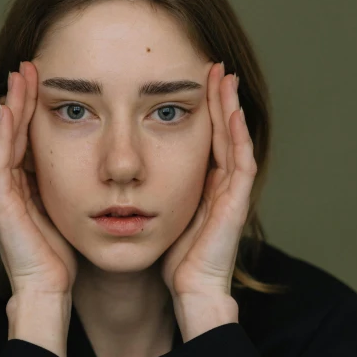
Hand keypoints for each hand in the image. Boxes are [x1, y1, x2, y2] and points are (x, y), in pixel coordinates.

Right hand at [0, 61, 77, 299]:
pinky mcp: (0, 203)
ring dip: (11, 107)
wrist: (49, 290)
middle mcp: (9, 185)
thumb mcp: (73, 212)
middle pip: (13, 132)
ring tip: (19, 77)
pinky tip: (9, 110)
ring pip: (4, 140)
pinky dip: (4, 135)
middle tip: (30, 66)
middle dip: (21, 98)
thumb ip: (77, 187)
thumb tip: (107, 165)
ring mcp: (1, 192)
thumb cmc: (63, 257)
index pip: (28, 137)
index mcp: (26, 185)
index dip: (34, 108)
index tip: (48, 79)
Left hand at [160, 62, 256, 299]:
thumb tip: (115, 168)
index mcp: (202, 183)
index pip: (204, 136)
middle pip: (222, 131)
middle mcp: (221, 183)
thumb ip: (146, 188)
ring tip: (224, 76)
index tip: (191, 79)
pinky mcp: (236, 202)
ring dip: (230, 107)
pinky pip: (241, 162)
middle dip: (218, 99)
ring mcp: (231, 191)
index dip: (200, 108)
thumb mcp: (154, 213)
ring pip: (234, 139)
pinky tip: (231, 111)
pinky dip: (237, 135)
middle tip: (213, 66)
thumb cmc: (170, 257)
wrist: (189, 291)